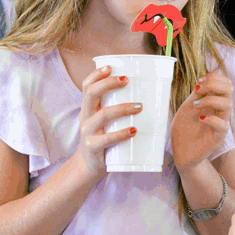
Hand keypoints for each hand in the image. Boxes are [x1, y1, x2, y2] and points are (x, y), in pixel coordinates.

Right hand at [77, 67, 142, 181]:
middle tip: (127, 79)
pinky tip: (133, 130)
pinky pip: (106, 139)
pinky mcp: (93, 147)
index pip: (87, 86)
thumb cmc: (103, 140)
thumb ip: (118, 110)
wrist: (88, 167)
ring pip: (102, 115)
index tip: (110, 66)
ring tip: (139, 106)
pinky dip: (121, 134)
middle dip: (109, 83)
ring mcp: (88, 132)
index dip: (96, 75)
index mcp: (88, 108)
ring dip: (122, 108)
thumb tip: (149, 98)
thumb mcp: (105, 123)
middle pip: (91, 94)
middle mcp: (85, 117)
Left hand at [171, 71, 232, 173]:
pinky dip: (212, 119)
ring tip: (195, 106)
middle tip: (197, 90)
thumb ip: (197, 95)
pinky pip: (223, 125)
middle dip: (213, 84)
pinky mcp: (218, 136)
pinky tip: (200, 119)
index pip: (225, 82)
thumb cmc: (183, 129)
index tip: (198, 82)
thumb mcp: (187, 107)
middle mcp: (219, 110)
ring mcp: (220, 122)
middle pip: (229, 89)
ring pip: (228, 104)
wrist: (180, 151)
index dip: (213, 77)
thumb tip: (203, 81)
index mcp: (214, 101)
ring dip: (210, 100)